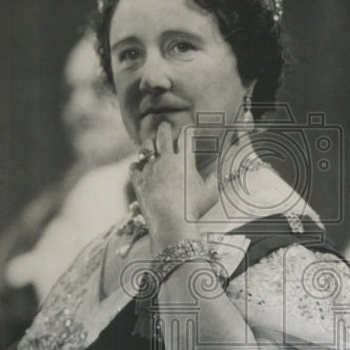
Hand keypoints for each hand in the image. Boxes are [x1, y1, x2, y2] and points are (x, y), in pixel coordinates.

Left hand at [129, 122, 218, 248]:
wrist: (171, 223)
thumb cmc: (193, 209)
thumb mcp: (211, 193)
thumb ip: (213, 179)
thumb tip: (216, 172)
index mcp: (184, 160)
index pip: (186, 135)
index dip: (188, 129)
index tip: (190, 128)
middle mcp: (165, 160)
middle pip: (163, 135)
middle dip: (165, 128)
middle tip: (165, 126)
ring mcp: (150, 170)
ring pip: (145, 149)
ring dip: (148, 145)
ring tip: (149, 144)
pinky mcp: (139, 182)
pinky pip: (134, 169)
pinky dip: (136, 166)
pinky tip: (137, 166)